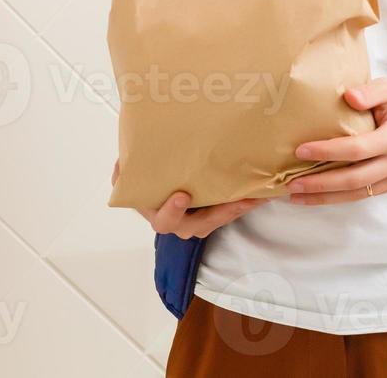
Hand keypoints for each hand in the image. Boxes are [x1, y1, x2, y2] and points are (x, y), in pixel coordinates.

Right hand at [112, 159, 266, 238]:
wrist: (159, 180)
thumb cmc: (145, 177)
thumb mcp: (131, 173)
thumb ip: (125, 169)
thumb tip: (122, 160)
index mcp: (155, 211)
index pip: (163, 219)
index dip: (172, 211)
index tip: (182, 196)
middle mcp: (177, 220)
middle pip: (197, 225)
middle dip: (218, 215)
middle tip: (238, 201)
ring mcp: (195, 219)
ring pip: (218, 219)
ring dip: (239, 207)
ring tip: (259, 195)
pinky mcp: (212, 213)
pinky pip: (230, 211)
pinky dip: (246, 200)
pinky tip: (264, 189)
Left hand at [286, 79, 386, 205]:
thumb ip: (370, 92)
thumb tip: (348, 97)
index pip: (357, 149)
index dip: (328, 152)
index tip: (301, 150)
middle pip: (355, 179)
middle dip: (321, 184)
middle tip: (292, 184)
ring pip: (357, 193)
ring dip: (325, 197)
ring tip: (297, 196)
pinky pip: (364, 194)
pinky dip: (339, 196)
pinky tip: (318, 194)